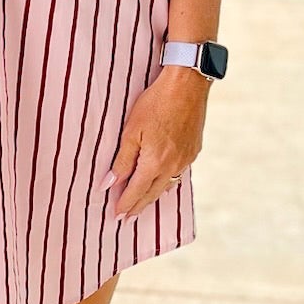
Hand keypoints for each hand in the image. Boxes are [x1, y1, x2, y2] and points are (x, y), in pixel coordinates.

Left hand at [103, 67, 208, 219]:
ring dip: (153, 196)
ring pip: (167, 186)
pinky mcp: (194, 150)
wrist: (187, 86)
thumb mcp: (131, 131)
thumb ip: (121, 161)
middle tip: (127, 218)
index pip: (136, 191)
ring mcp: (186, 159)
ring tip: (142, 204)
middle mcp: (173, 166)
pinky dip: (167, 182)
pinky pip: (179, 174)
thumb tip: (109, 184)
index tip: (117, 216)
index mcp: (155, 163)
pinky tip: (162, 183)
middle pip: (152, 193)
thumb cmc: (155, 103)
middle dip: (138, 206)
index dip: (125, 204)